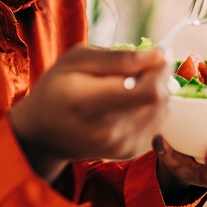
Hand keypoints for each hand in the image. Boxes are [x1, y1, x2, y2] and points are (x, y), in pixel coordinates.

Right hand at [10, 45, 170, 180]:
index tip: (156, 54)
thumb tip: (156, 56)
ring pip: (162, 111)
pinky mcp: (128, 152)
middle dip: (159, 77)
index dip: (159, 69)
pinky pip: (157, 123)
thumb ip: (116, 58)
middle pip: (158, 100)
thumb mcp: (75, 60)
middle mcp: (107, 132)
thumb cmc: (57, 88)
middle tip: (143, 65)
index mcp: (88, 104)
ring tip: (133, 83)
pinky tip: (131, 101)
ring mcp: (119, 146)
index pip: (147, 91)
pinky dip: (152, 107)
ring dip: (157, 91)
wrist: (44, 133)